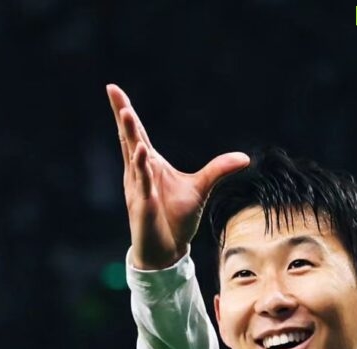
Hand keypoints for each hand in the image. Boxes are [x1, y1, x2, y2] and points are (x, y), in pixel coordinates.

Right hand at [106, 83, 248, 269]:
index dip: (125, 112)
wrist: (167, 251)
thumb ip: (218, 169)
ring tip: (126, 113)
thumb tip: (244, 158)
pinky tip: (142, 152)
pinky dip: (141, 167)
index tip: (114, 89)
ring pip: (132, 156)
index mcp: (150, 165)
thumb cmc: (177, 221)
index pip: (136, 134)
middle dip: (122, 114)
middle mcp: (139, 173)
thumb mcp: (200, 188)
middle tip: (112, 90)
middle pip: (128, 138)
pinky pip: (142, 183)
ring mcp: (139, 188)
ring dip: (129, 135)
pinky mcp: (143, 205)